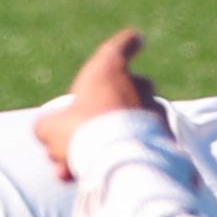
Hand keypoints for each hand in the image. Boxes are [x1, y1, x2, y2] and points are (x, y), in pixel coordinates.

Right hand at [34, 30, 160, 178]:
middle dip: (100, 112)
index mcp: (109, 70)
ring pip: (127, 123)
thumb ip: (50, 125)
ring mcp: (154, 111)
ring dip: (104, 141)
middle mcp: (137, 86)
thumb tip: (49, 131)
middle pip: (124, 89)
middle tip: (76, 139)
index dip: (126, 43)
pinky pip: (138, 145)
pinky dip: (119, 157)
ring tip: (73, 168)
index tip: (136, 39)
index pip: (122, 46)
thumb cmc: (80, 132)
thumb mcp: (51, 127)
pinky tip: (95, 177)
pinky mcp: (166, 138)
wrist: (118, 160)